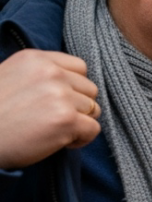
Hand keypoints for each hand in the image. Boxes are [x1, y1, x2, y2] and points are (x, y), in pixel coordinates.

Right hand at [0, 50, 101, 170]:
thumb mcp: (9, 78)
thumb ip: (39, 75)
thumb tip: (71, 85)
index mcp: (35, 59)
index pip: (79, 67)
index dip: (74, 87)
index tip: (58, 101)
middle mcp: (50, 72)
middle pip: (90, 89)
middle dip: (78, 106)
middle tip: (53, 120)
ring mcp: (60, 95)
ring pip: (93, 110)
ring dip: (79, 123)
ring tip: (52, 131)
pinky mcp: (66, 120)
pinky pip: (93, 129)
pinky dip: (81, 139)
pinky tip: (58, 142)